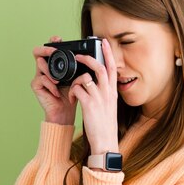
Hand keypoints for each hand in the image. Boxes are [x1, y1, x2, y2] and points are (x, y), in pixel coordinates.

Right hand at [30, 35, 77, 123]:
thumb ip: (78, 67)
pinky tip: (57, 92)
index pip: (49, 48)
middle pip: (37, 51)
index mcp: (54, 64)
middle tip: (54, 52)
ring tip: (59, 82)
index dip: (51, 41)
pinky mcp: (36, 85)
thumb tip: (87, 56)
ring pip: (39, 64)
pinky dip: (51, 85)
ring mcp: (39, 76)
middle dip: (46, 50)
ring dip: (50, 71)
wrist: (66, 111)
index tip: (58, 38)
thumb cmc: (72, 94)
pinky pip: (41, 79)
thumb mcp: (77, 78)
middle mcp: (44, 68)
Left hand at [67, 38, 118, 153]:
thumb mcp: (109, 107)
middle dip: (88, 58)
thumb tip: (97, 84)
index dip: (108, 53)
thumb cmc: (105, 125)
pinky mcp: (89, 104)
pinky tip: (71, 99)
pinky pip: (77, 89)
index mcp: (112, 92)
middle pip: (100, 67)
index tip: (104, 42)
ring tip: (72, 88)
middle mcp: (107, 93)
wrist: (105, 141)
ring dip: (75, 80)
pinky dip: (71, 91)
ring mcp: (98, 98)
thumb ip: (104, 94)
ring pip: (85, 77)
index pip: (112, 68)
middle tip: (78, 56)